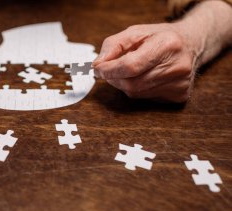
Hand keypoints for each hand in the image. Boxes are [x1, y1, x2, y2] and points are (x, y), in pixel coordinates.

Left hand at [93, 1, 231, 102]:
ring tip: (129, 71)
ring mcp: (180, 84)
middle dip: (114, 78)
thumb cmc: (160, 37)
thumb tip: (98, 65)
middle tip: (108, 70)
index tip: (98, 69)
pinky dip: (137, 89)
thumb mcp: (136, 32)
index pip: (131, 66)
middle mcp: (177, 66)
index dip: (110, 70)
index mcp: (168, 45)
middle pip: (132, 83)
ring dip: (124, 84)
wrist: (191, 44)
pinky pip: (145, 98)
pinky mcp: (179, 95)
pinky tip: (144, 77)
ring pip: (136, 93)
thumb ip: (113, 45)